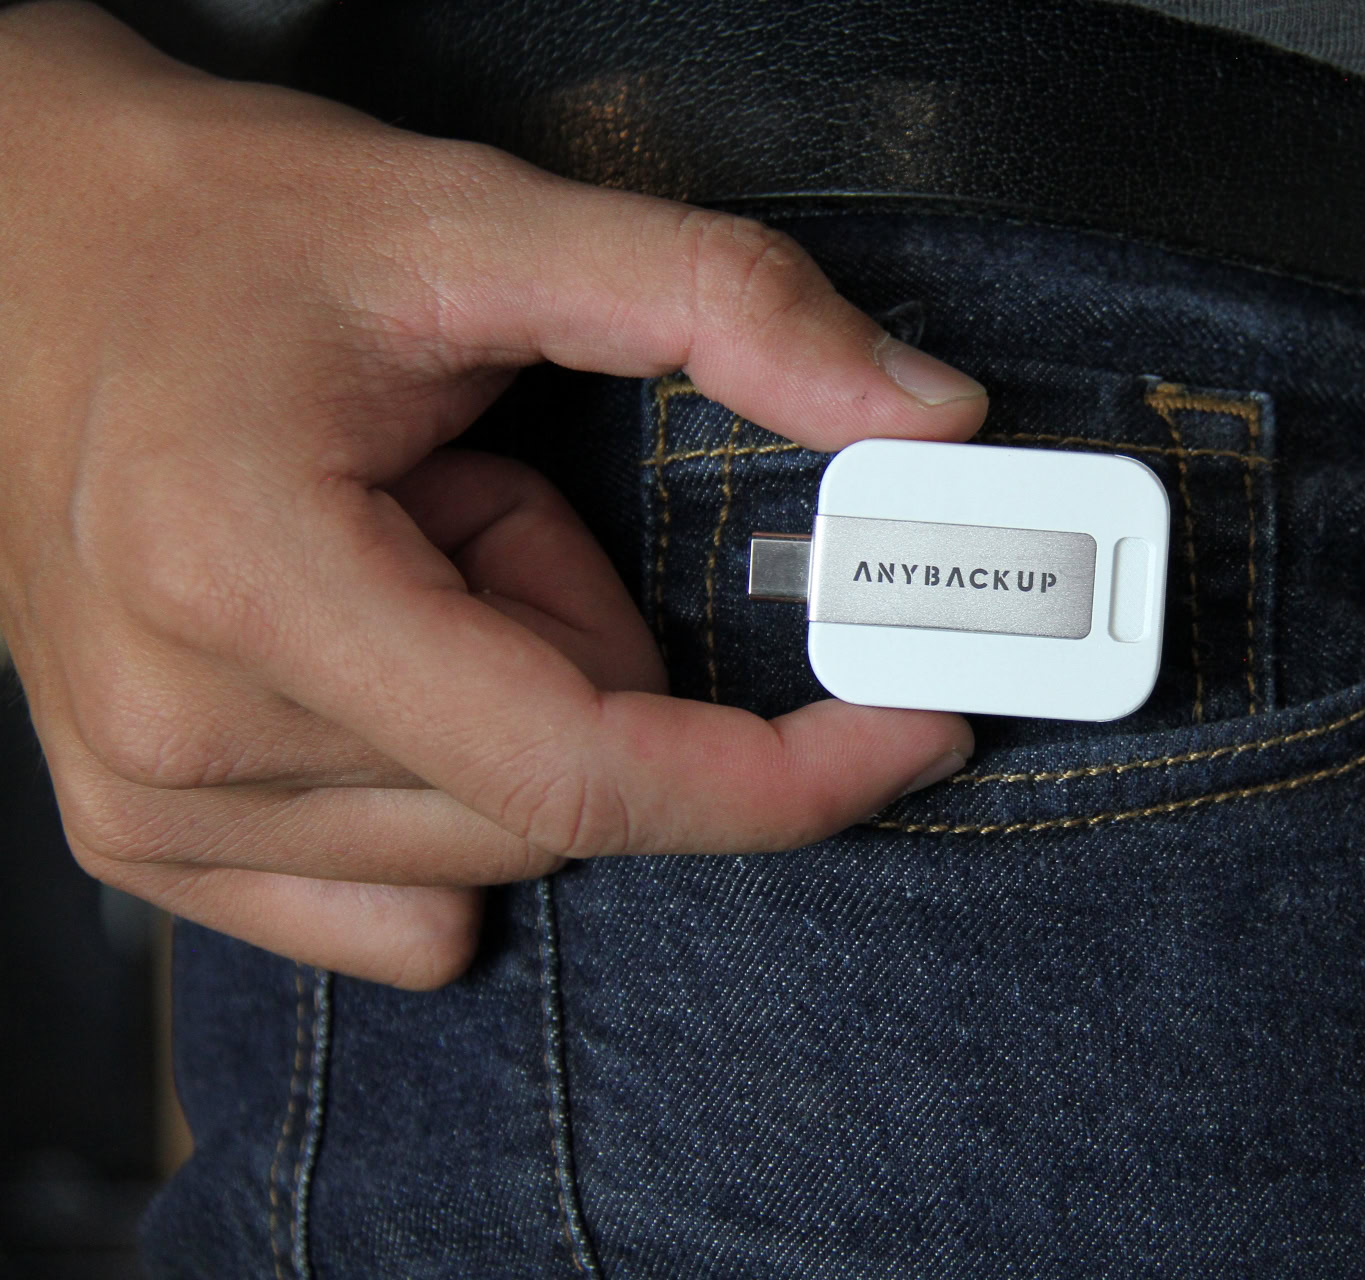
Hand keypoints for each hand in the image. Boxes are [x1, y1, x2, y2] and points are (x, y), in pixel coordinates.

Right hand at [0, 3, 983, 987]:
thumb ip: (720, 303)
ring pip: (489, 846)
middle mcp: (177, 726)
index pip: (578, 772)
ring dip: (511, 698)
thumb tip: (923, 413)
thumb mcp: (482, 221)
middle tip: (488, 496)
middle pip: (551, 801)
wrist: (14, 251)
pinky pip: (398, 904)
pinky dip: (455, 790)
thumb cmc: (222, 232)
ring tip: (402, 546)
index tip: (906, 730)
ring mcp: (148, 802)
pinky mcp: (144, 835)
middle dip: (587, 643)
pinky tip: (379, 660)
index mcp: (251, 575)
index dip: (779, 775)